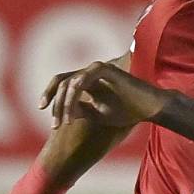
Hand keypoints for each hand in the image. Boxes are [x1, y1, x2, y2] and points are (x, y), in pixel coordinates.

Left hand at [40, 61, 169, 127]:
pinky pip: (82, 80)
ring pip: (70, 83)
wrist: (150, 108)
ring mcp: (97, 69)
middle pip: (61, 82)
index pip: (62, 83)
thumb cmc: (128, 111)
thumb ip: (80, 110)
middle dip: (55, 104)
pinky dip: (76, 95)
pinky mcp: (105, 70)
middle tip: (55, 124)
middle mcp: (89, 72)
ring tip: (66, 122)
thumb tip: (64, 111)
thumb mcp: (98, 114)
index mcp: (87, 80)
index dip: (49, 95)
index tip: (43, 110)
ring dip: (65, 104)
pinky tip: (74, 109)